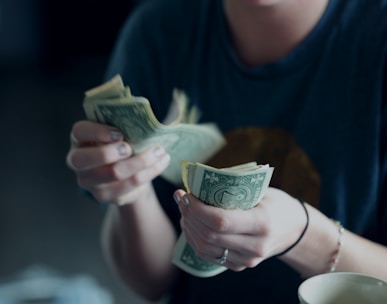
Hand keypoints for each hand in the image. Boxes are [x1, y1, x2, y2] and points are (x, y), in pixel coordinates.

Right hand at [66, 121, 170, 204]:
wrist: (125, 175)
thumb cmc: (120, 145)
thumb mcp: (117, 132)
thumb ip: (123, 125)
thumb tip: (145, 119)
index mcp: (79, 139)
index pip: (80, 131)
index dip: (98, 132)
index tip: (119, 133)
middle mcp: (77, 161)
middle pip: (85, 160)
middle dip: (110, 152)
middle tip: (130, 148)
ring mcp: (89, 181)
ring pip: (113, 173)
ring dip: (141, 161)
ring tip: (159, 151)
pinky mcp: (105, 196)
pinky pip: (130, 184)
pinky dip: (150, 171)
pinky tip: (162, 161)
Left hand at [175, 187, 306, 270]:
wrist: (294, 230)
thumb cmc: (276, 203)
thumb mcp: (261, 191)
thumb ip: (233, 189)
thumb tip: (198, 182)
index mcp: (262, 223)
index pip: (220, 221)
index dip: (197, 209)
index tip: (186, 194)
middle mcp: (255, 246)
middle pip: (209, 235)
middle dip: (189, 215)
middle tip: (181, 198)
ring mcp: (247, 260)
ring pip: (204, 248)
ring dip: (188, 227)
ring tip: (184, 210)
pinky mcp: (239, 265)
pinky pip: (208, 255)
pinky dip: (194, 239)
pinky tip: (191, 224)